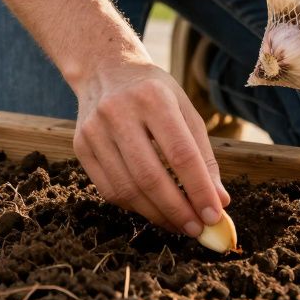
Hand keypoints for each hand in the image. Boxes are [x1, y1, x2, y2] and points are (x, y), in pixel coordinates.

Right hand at [72, 59, 229, 235]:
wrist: (105, 70)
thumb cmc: (154, 93)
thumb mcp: (185, 111)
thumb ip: (203, 156)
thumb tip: (220, 202)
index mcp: (153, 98)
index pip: (180, 153)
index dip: (199, 189)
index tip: (214, 216)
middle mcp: (119, 112)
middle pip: (150, 176)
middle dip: (177, 210)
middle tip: (197, 229)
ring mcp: (94, 130)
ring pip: (127, 189)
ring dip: (157, 215)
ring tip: (179, 224)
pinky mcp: (80, 146)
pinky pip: (108, 189)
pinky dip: (134, 207)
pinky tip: (153, 209)